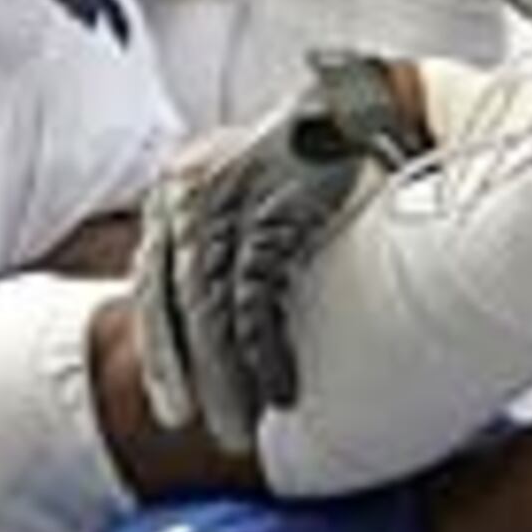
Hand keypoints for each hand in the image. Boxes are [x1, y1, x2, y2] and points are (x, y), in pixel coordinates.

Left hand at [130, 53, 423, 451]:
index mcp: (180, 186)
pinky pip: (257, 299)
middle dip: (183, 373)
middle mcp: (192, 188)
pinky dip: (266, 353)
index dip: (162, 349)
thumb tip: (225, 315)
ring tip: (240, 428)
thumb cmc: (318, 155)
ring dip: (225, 376)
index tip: (171, 405)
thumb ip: (229, 239)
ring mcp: (232, 196)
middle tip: (197, 429)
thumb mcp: (256, 187)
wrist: (375, 101)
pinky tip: (281, 392)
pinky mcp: (277, 209)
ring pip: (210, 307)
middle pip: (174, 300)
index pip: (157, 281)